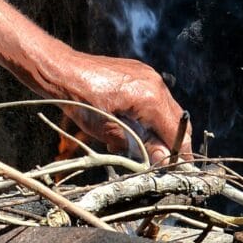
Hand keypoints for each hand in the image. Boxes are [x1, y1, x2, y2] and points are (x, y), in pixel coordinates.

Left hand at [42, 49, 189, 165]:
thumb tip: (163, 160)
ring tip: (140, 145)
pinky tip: (133, 125)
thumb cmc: (80, 102)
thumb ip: (140, 146)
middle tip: (158, 161)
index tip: (175, 171)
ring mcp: (149, 76)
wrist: (62, 71)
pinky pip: (155, 98)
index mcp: (151, 98)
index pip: (178, 133)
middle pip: (178, 121)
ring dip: (160, 129)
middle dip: (171, 143)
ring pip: (167, 110)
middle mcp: (156, 83)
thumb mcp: (109, 130)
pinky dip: (150, 115)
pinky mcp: (141, 73)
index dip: (179, 155)